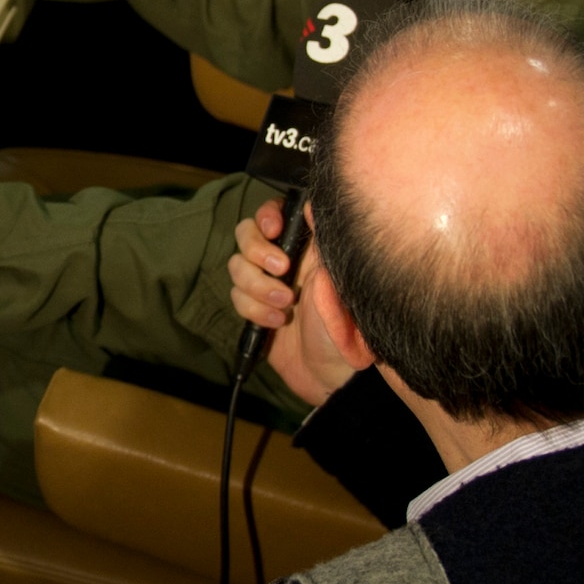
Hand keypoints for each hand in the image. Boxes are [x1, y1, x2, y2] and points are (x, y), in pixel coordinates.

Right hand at [230, 201, 356, 405]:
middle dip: (256, 252)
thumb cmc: (346, 329)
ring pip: (237, 268)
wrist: (334, 377)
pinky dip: (253, 310)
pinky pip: (238, 299)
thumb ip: (323, 244)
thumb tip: (312, 206)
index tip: (273, 229)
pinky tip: (275, 324)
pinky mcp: (255, 311)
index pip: (275, 215)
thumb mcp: (339, 282)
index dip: (266, 216)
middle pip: (246, 234)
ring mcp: (266, 286)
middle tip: (281, 272)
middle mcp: (283, 261)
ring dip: (257, 287)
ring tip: (284, 307)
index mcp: (305, 247)